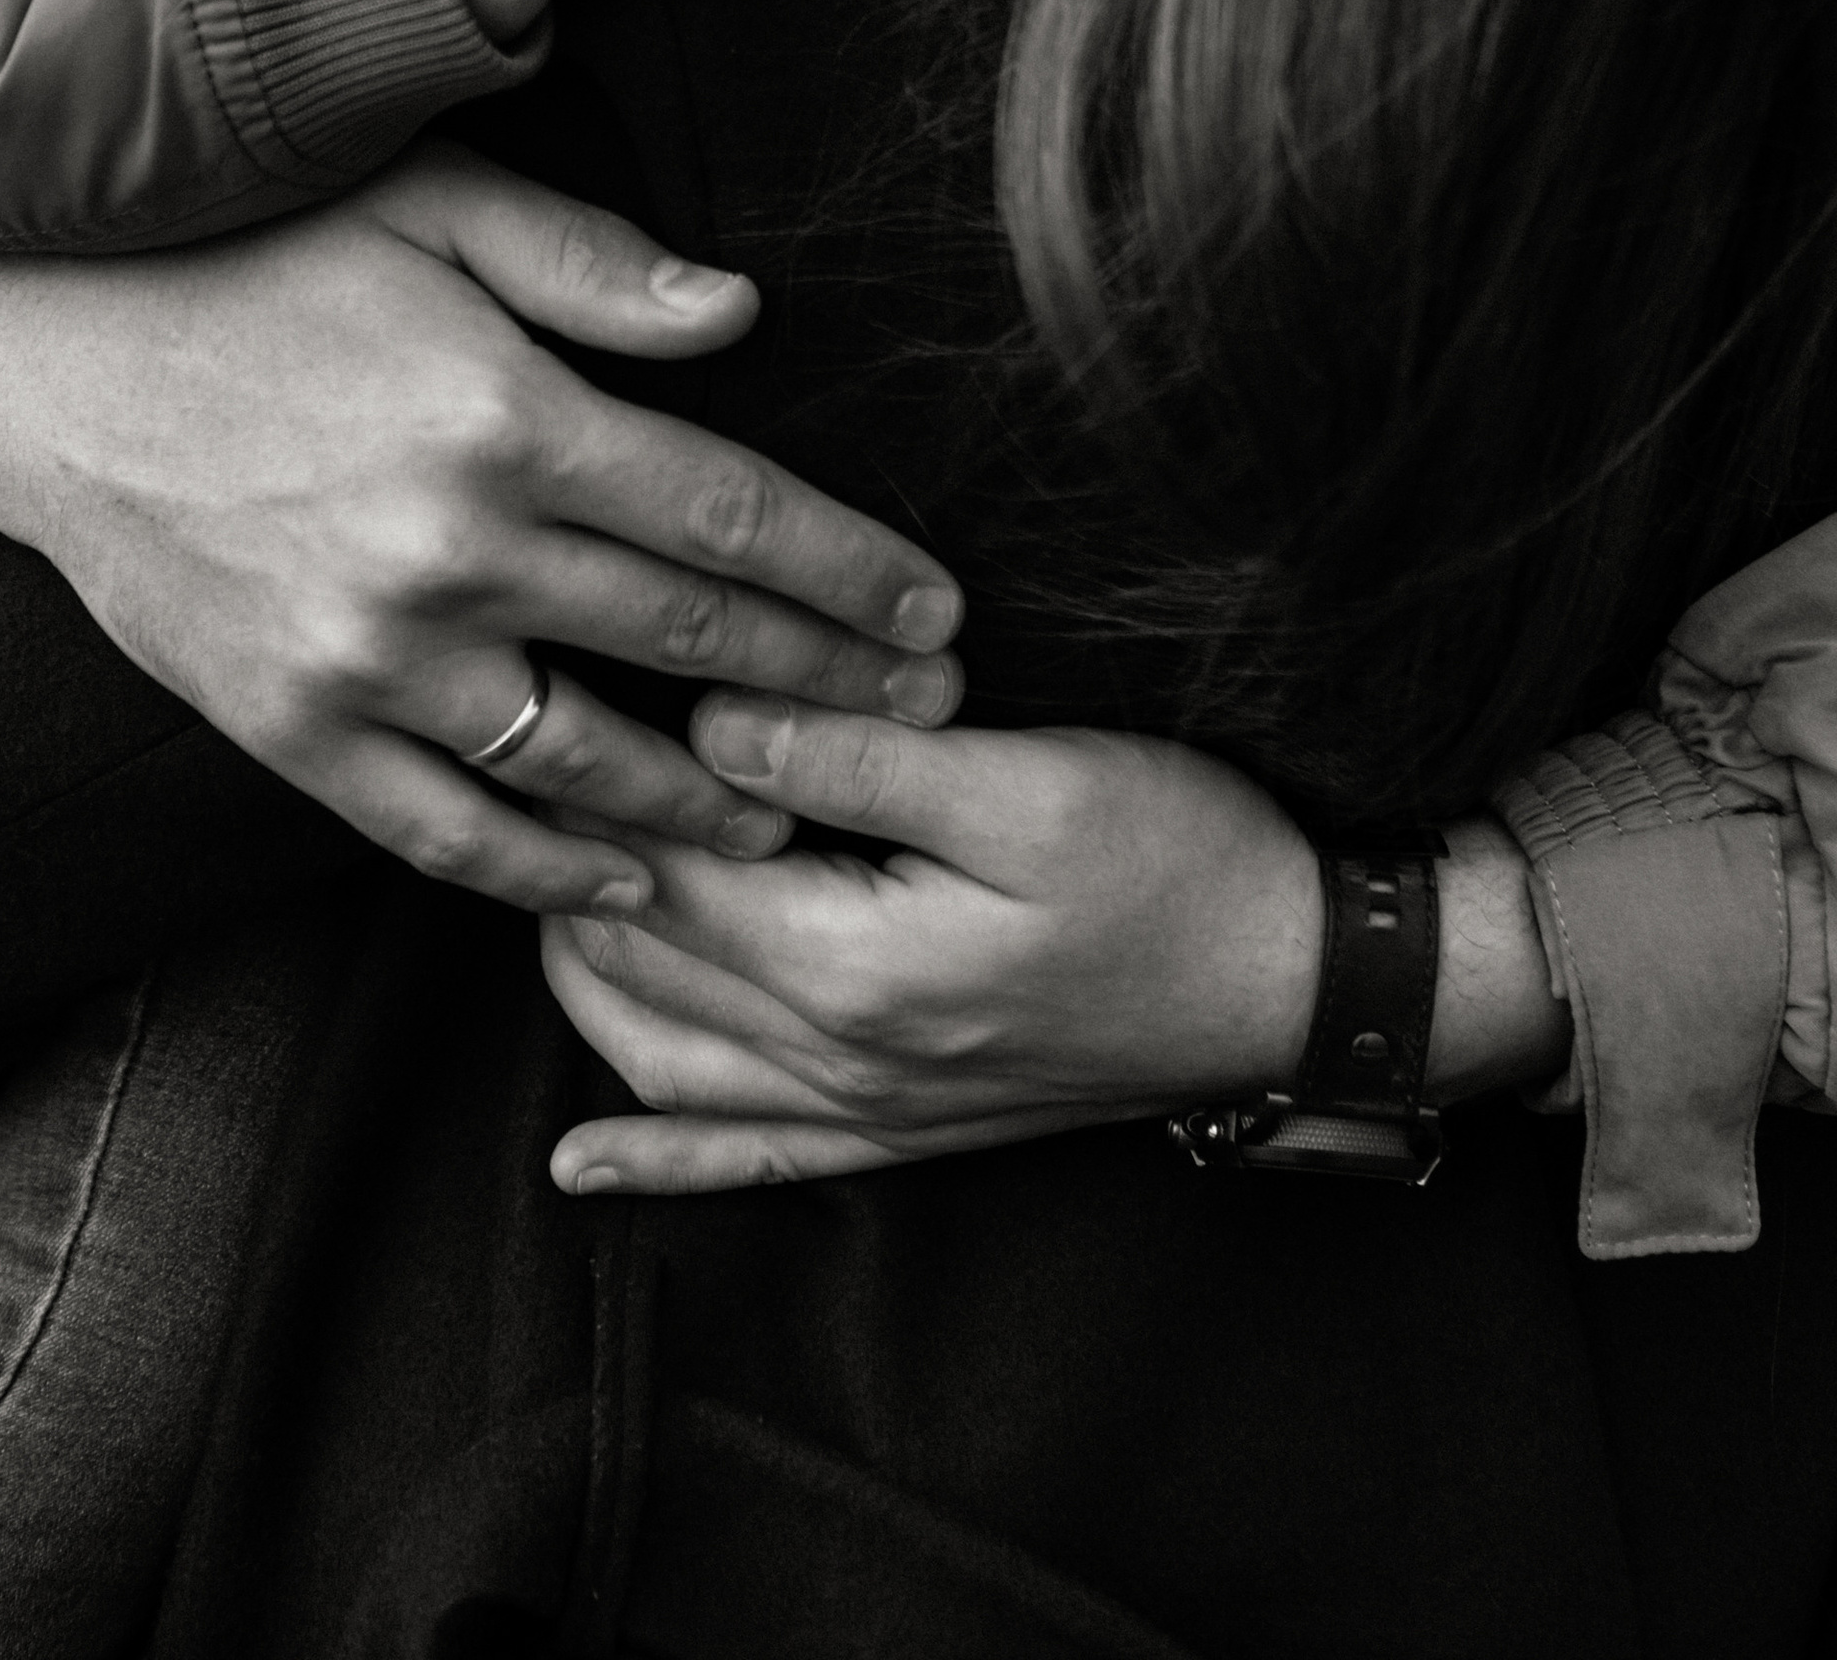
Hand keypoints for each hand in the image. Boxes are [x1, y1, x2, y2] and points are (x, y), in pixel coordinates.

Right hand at [0, 142, 963, 923]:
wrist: (28, 352)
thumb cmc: (241, 246)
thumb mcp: (422, 200)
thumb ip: (589, 262)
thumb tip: (743, 314)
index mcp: (506, 416)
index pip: (730, 515)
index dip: (852, 574)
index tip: (939, 614)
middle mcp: (450, 553)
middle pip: (688, 639)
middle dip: (826, 685)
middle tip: (927, 719)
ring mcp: (364, 658)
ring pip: (585, 761)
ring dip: (707, 801)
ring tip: (796, 817)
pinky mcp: (286, 725)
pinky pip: (443, 829)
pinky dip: (543, 868)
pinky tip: (621, 877)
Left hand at [540, 700, 1567, 1194]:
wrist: (1300, 979)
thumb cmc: (1180, 859)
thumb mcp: (1027, 779)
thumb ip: (858, 750)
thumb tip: (712, 723)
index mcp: (849, 965)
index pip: (660, 859)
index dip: (601, 765)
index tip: (564, 672)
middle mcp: (835, 1061)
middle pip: (636, 956)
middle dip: (568, 853)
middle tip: (537, 741)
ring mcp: (868, 1111)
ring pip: (659, 1056)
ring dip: (584, 968)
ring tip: (544, 866)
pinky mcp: (906, 1131)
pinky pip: (747, 1164)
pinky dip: (654, 1160)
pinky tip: (581, 1163)